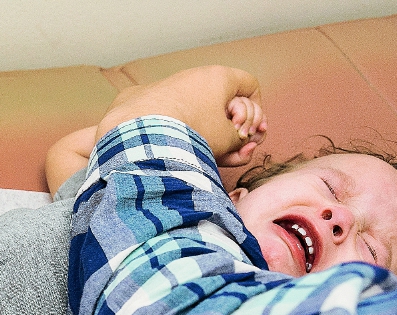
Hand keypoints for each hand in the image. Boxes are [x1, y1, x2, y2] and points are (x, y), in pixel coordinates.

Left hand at [97, 65, 264, 165]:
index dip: (256, 110)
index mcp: (218, 77)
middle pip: (221, 100)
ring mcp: (166, 86)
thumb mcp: (227, 139)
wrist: (140, 135)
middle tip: (232, 149)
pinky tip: (174, 147)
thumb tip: (239, 142)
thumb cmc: (190, 133)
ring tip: (201, 156)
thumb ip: (240, 140)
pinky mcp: (141, 99)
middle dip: (230, 127)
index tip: (250, 131)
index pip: (250, 85)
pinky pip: (166, 114)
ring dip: (203, 132)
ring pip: (194, 110)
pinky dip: (174, 130)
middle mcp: (192, 76)